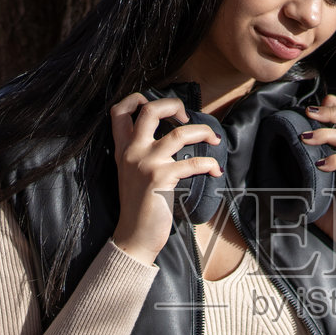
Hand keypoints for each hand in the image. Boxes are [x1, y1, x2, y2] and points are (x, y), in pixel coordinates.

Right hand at [109, 93, 221, 263]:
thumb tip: (170, 136)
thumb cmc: (139, 206)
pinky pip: (193, 163)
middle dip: (174, 104)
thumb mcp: (132, 174)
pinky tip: (215, 171)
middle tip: (187, 117)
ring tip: (215, 139)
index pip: (120, 110)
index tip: (163, 107)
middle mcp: (132, 152)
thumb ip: (141, 153)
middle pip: (150, 110)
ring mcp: (146, 164)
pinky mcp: (161, 179)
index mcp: (123, 148)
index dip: (139, 98)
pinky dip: (210, 164)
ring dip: (203, 132)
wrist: (134, 236)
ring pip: (179, 133)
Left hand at [301, 94, 335, 262]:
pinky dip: (335, 160)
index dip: (333, 106)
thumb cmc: (332, 214)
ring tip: (305, 139)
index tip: (308, 109)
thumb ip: (298, 171)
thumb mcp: (310, 186)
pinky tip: (319, 165)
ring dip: (326, 133)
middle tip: (308, 112)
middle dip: (331, 109)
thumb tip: (264, 163)